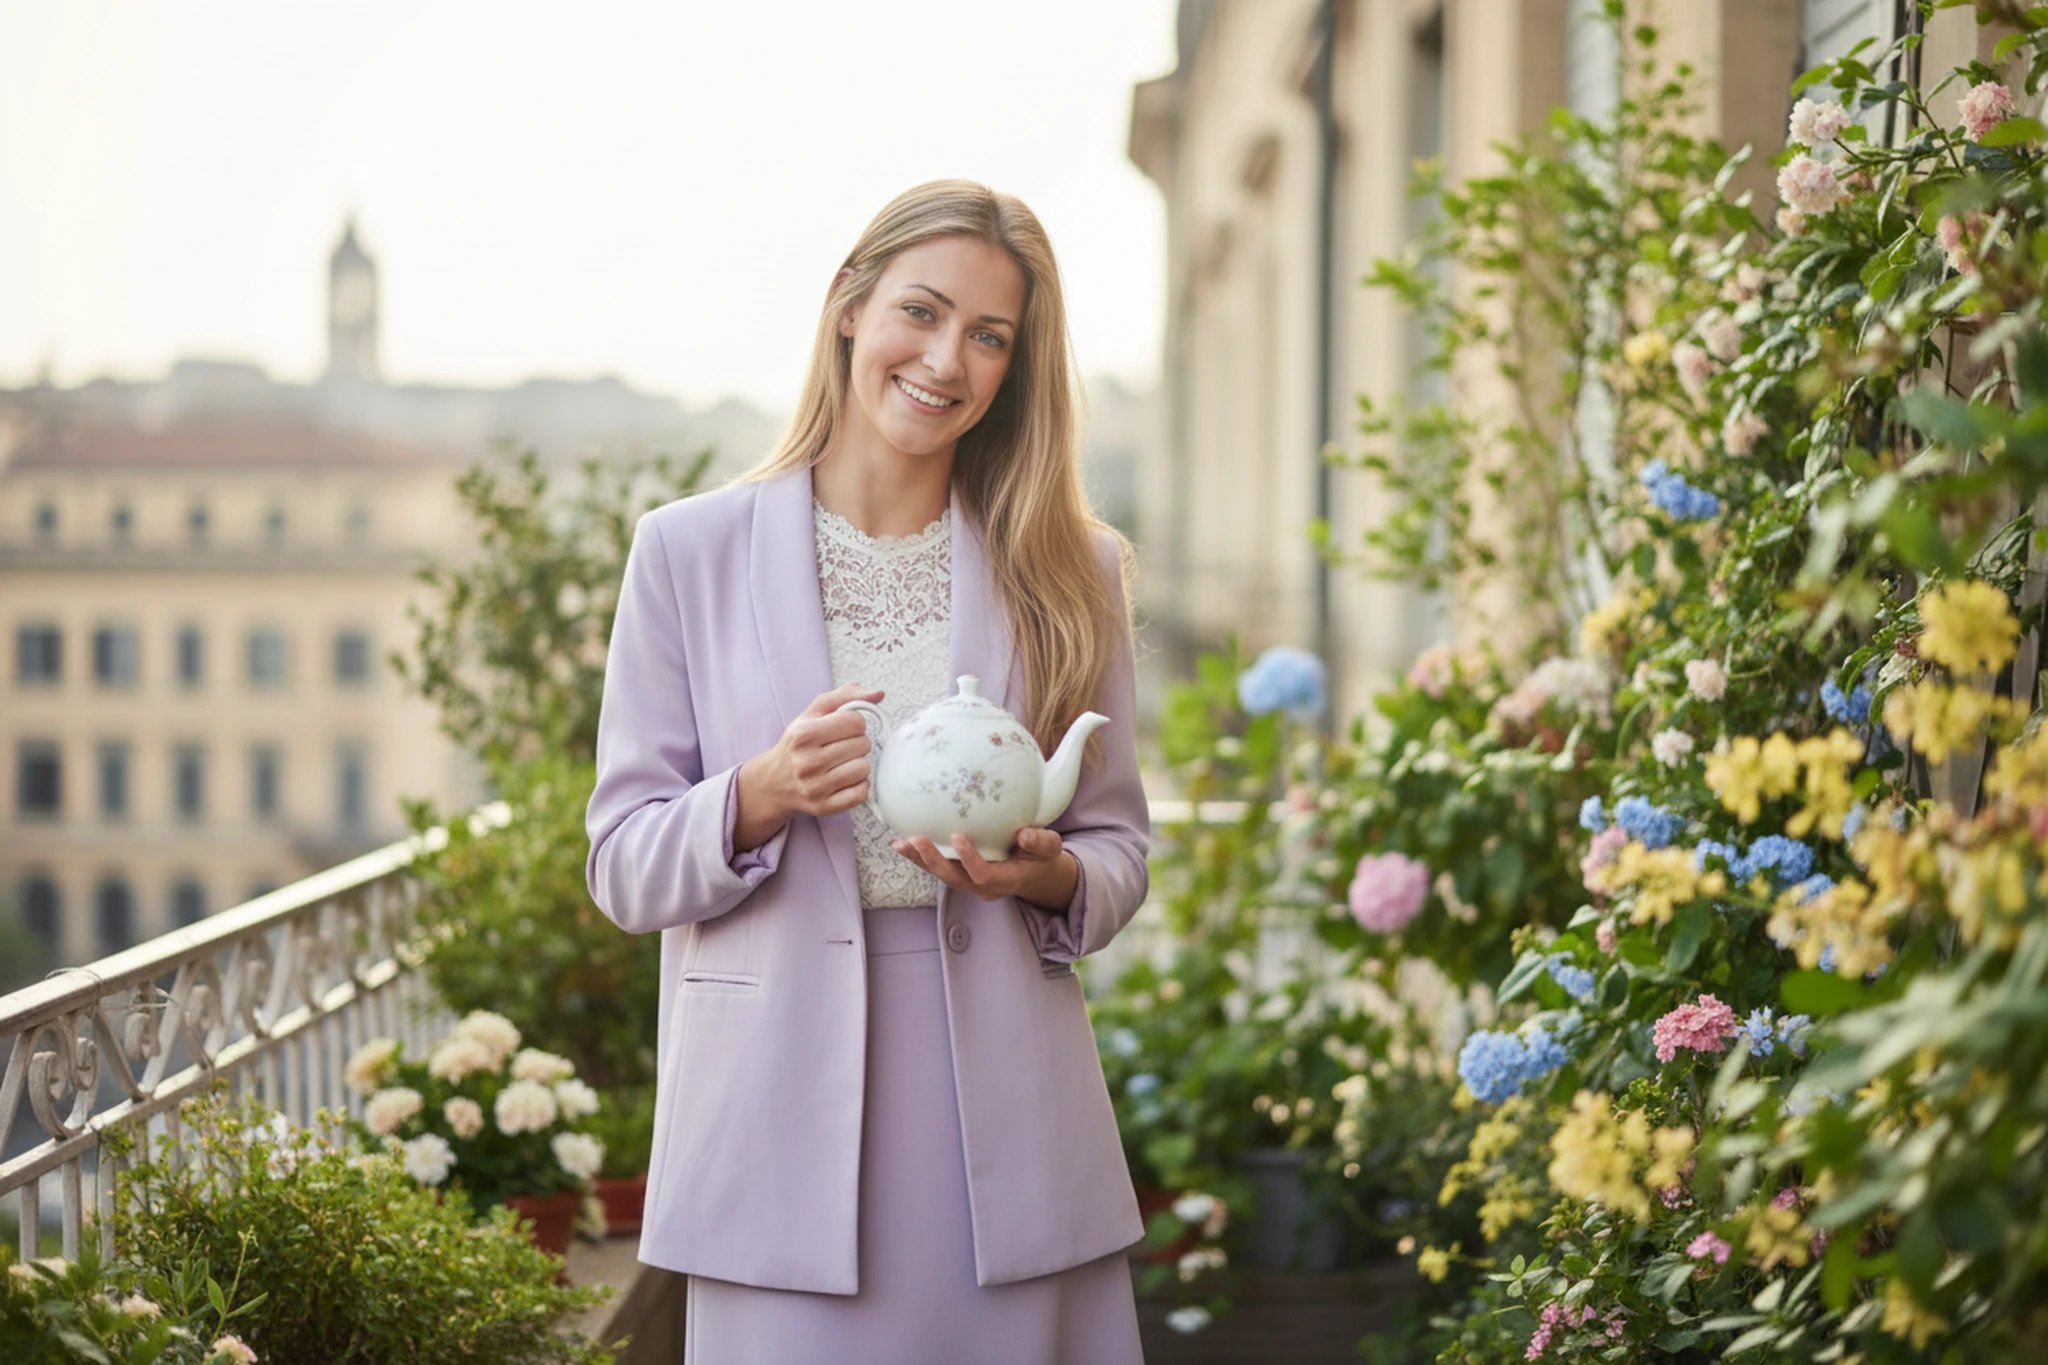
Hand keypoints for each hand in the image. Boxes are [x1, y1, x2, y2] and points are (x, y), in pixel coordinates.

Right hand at [733, 684, 880, 849]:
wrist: (774, 782)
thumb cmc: (798, 744)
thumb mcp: (813, 714)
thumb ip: (846, 696)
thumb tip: (878, 694)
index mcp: (804, 734)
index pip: (856, 721)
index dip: (854, 723)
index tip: (843, 729)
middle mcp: (807, 762)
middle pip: (863, 744)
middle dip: (857, 743)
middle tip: (840, 747)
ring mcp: (816, 788)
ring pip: (864, 768)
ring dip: (858, 764)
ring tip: (842, 763)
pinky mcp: (825, 807)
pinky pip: (861, 793)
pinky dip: (858, 785)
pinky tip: (845, 780)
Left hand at [891, 828, 1076, 906]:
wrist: (1035, 875)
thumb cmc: (1041, 859)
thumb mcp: (1051, 849)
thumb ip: (1040, 842)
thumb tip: (1024, 835)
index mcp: (1005, 881)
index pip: (983, 875)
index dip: (970, 859)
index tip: (958, 836)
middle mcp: (982, 886)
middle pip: (954, 879)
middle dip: (933, 861)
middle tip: (916, 840)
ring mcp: (969, 882)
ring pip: (941, 875)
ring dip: (919, 860)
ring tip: (900, 843)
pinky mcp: (960, 874)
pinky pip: (938, 867)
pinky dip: (920, 856)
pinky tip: (902, 842)